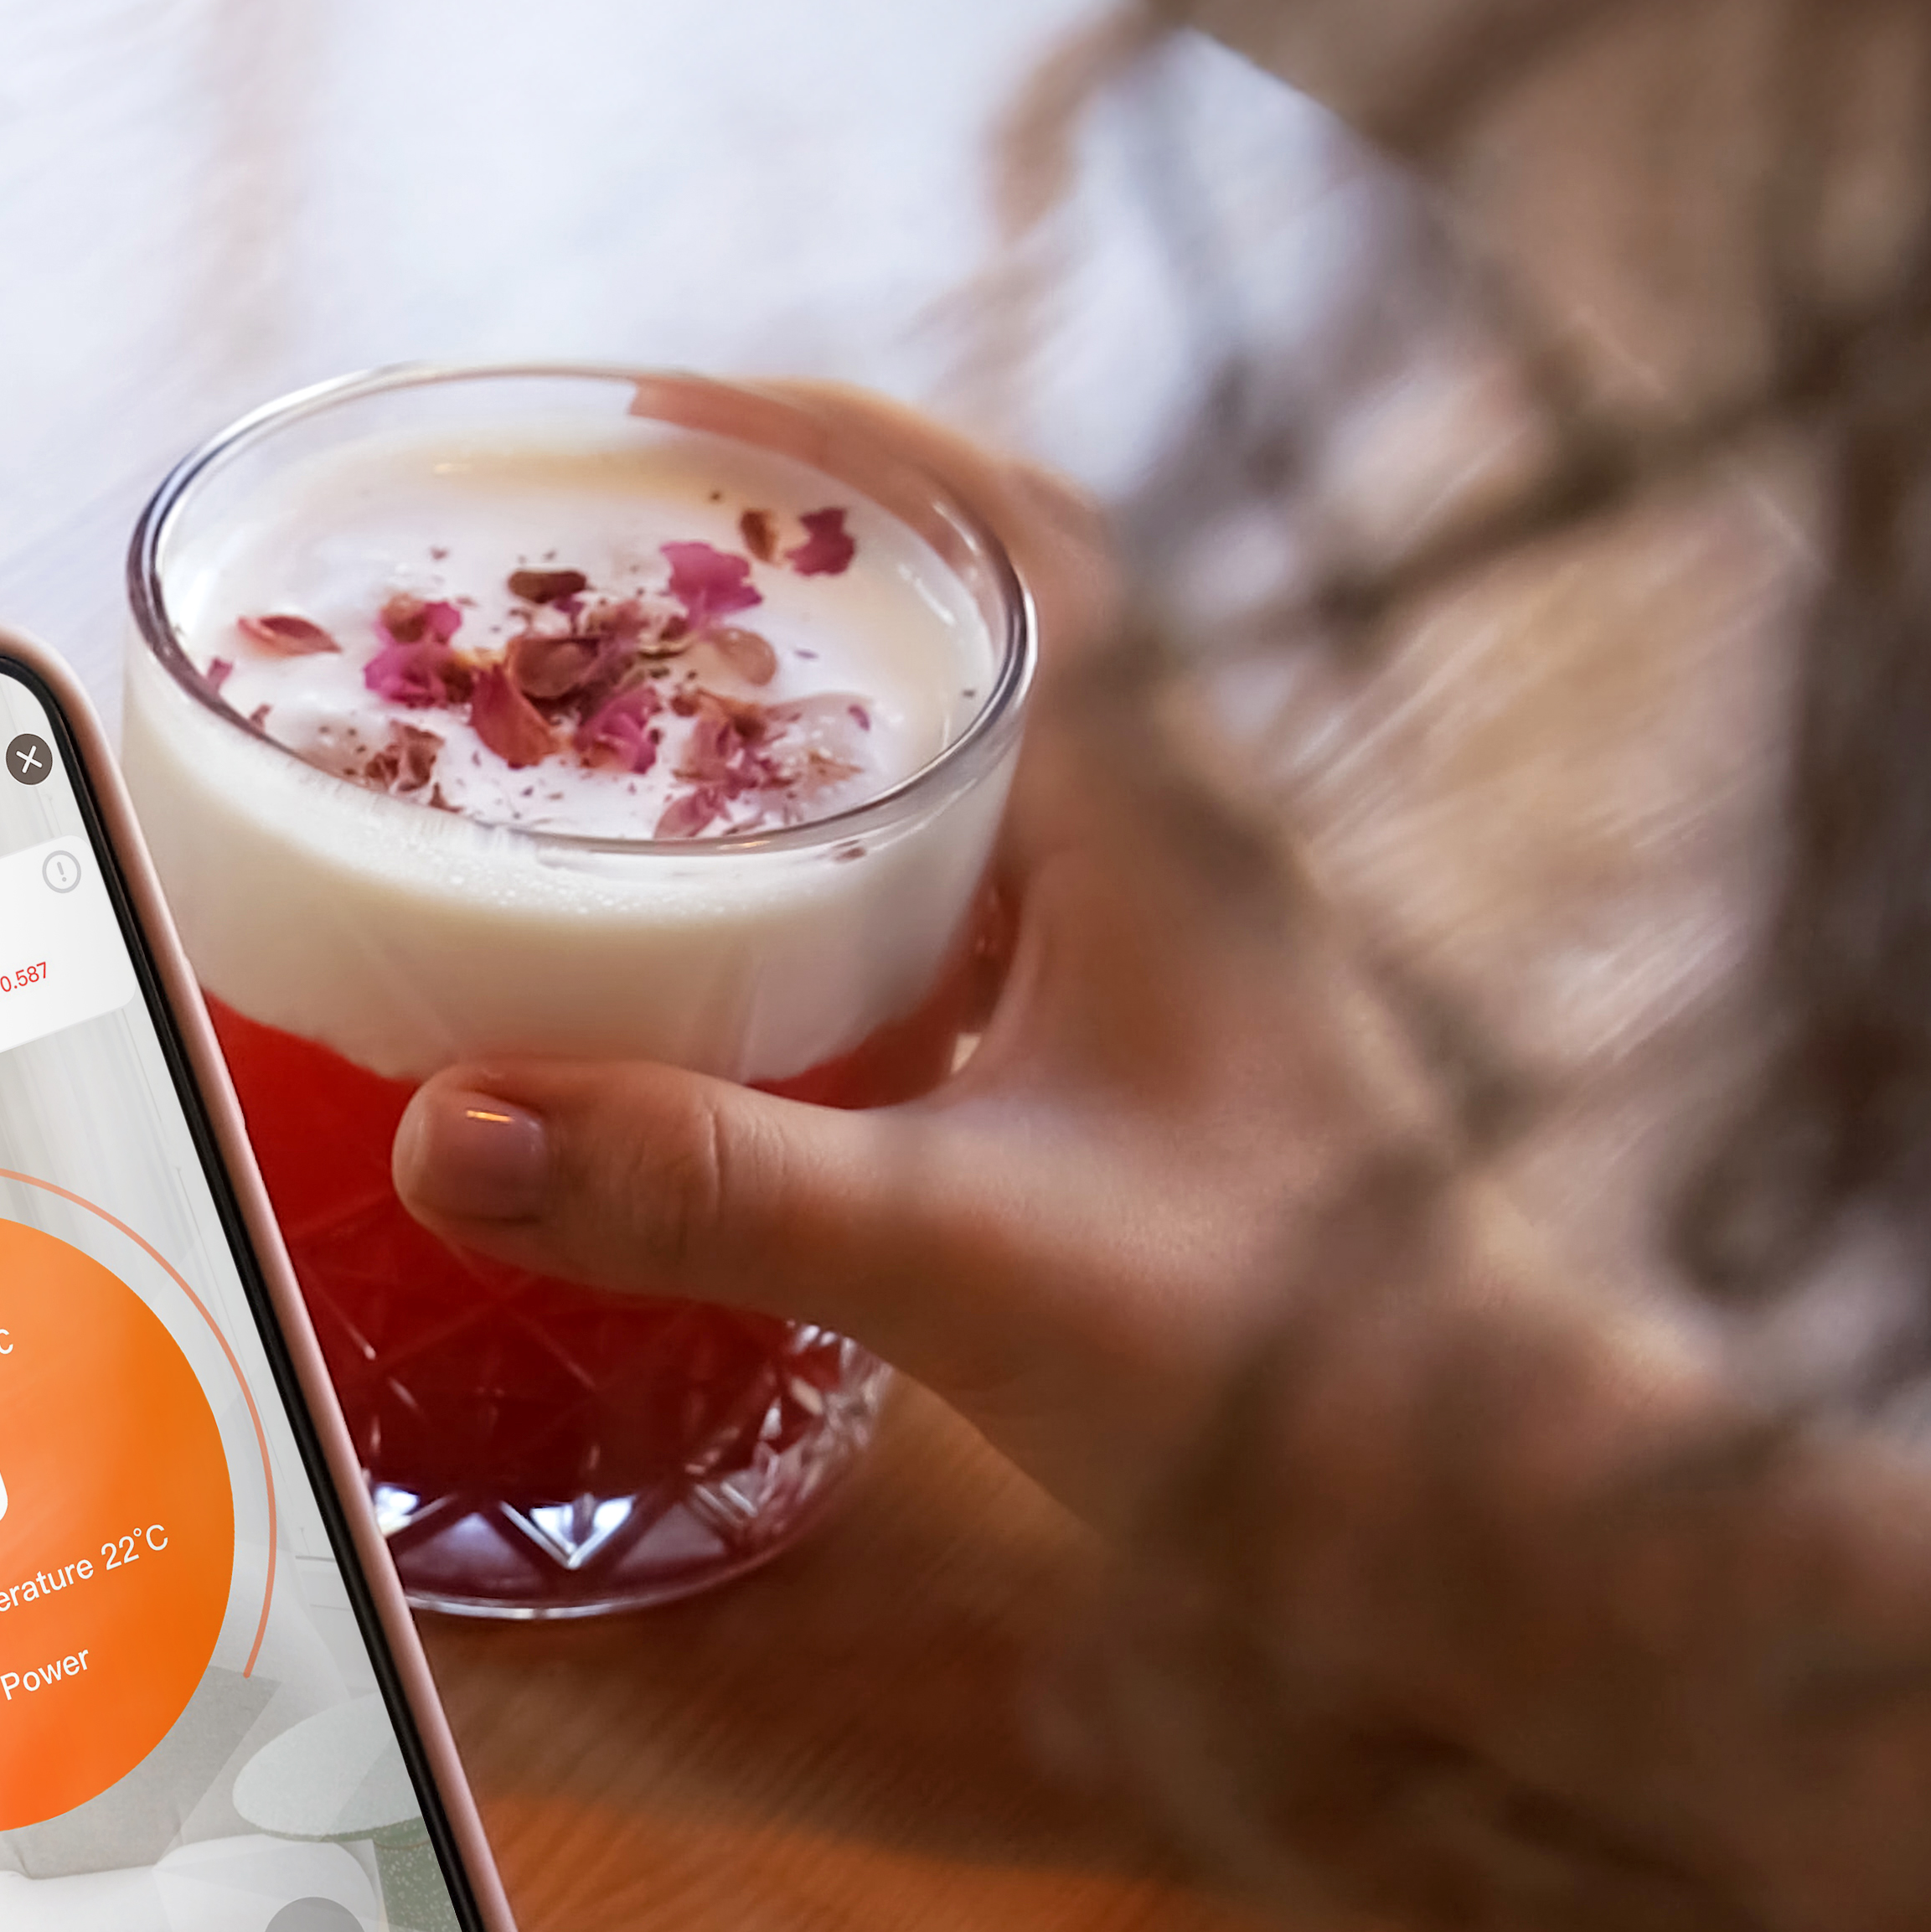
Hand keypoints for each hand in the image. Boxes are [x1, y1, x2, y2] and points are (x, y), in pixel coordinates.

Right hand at [387, 383, 1488, 1539]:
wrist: (1484, 1520)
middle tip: (593, 573)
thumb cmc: (1290, 1366)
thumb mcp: (966, 1258)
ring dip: (822, 734)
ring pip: (982, 780)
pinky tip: (734, 970)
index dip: (837, 444)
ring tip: (626, 741)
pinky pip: (974, 922)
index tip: (656, 411)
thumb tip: (446, 1130)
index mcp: (1160, 819)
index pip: (1011, 532)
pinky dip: (846, 895)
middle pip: (983, 630)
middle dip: (791, 573)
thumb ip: (707, 1186)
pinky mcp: (1146, 1083)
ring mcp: (1169, 972)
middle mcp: (1175, 859)